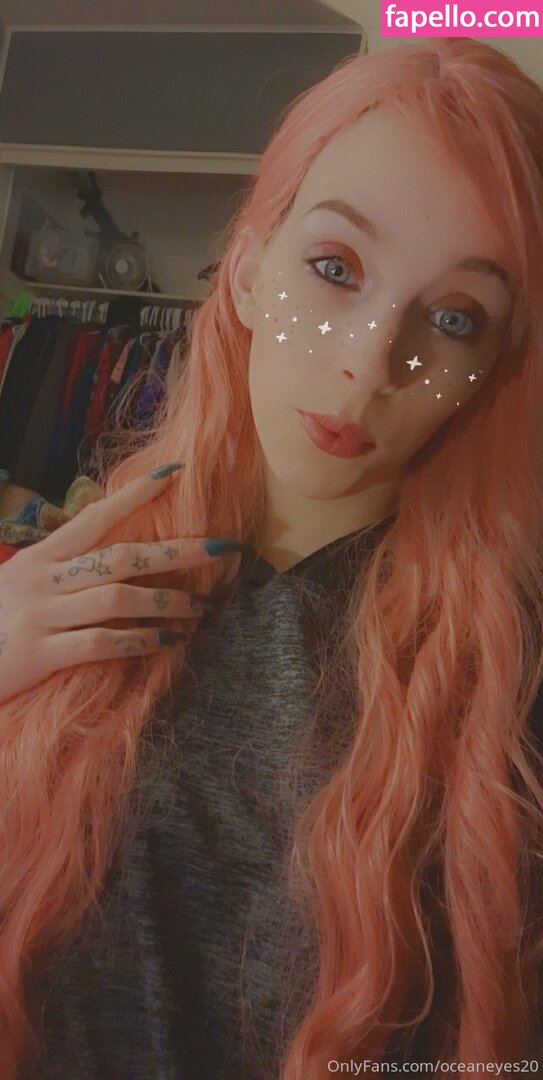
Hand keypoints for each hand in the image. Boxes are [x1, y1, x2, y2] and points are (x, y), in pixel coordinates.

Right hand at [0, 466, 240, 705]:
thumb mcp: (19, 585)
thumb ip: (60, 571)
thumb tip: (113, 562)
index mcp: (40, 557)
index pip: (95, 516)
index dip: (137, 494)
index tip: (175, 474)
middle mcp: (43, 578)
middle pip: (123, 555)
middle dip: (178, 550)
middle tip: (223, 548)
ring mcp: (42, 614)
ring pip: (120, 598)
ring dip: (169, 601)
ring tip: (202, 606)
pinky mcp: (41, 654)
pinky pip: (102, 642)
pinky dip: (141, 641)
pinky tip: (167, 642)